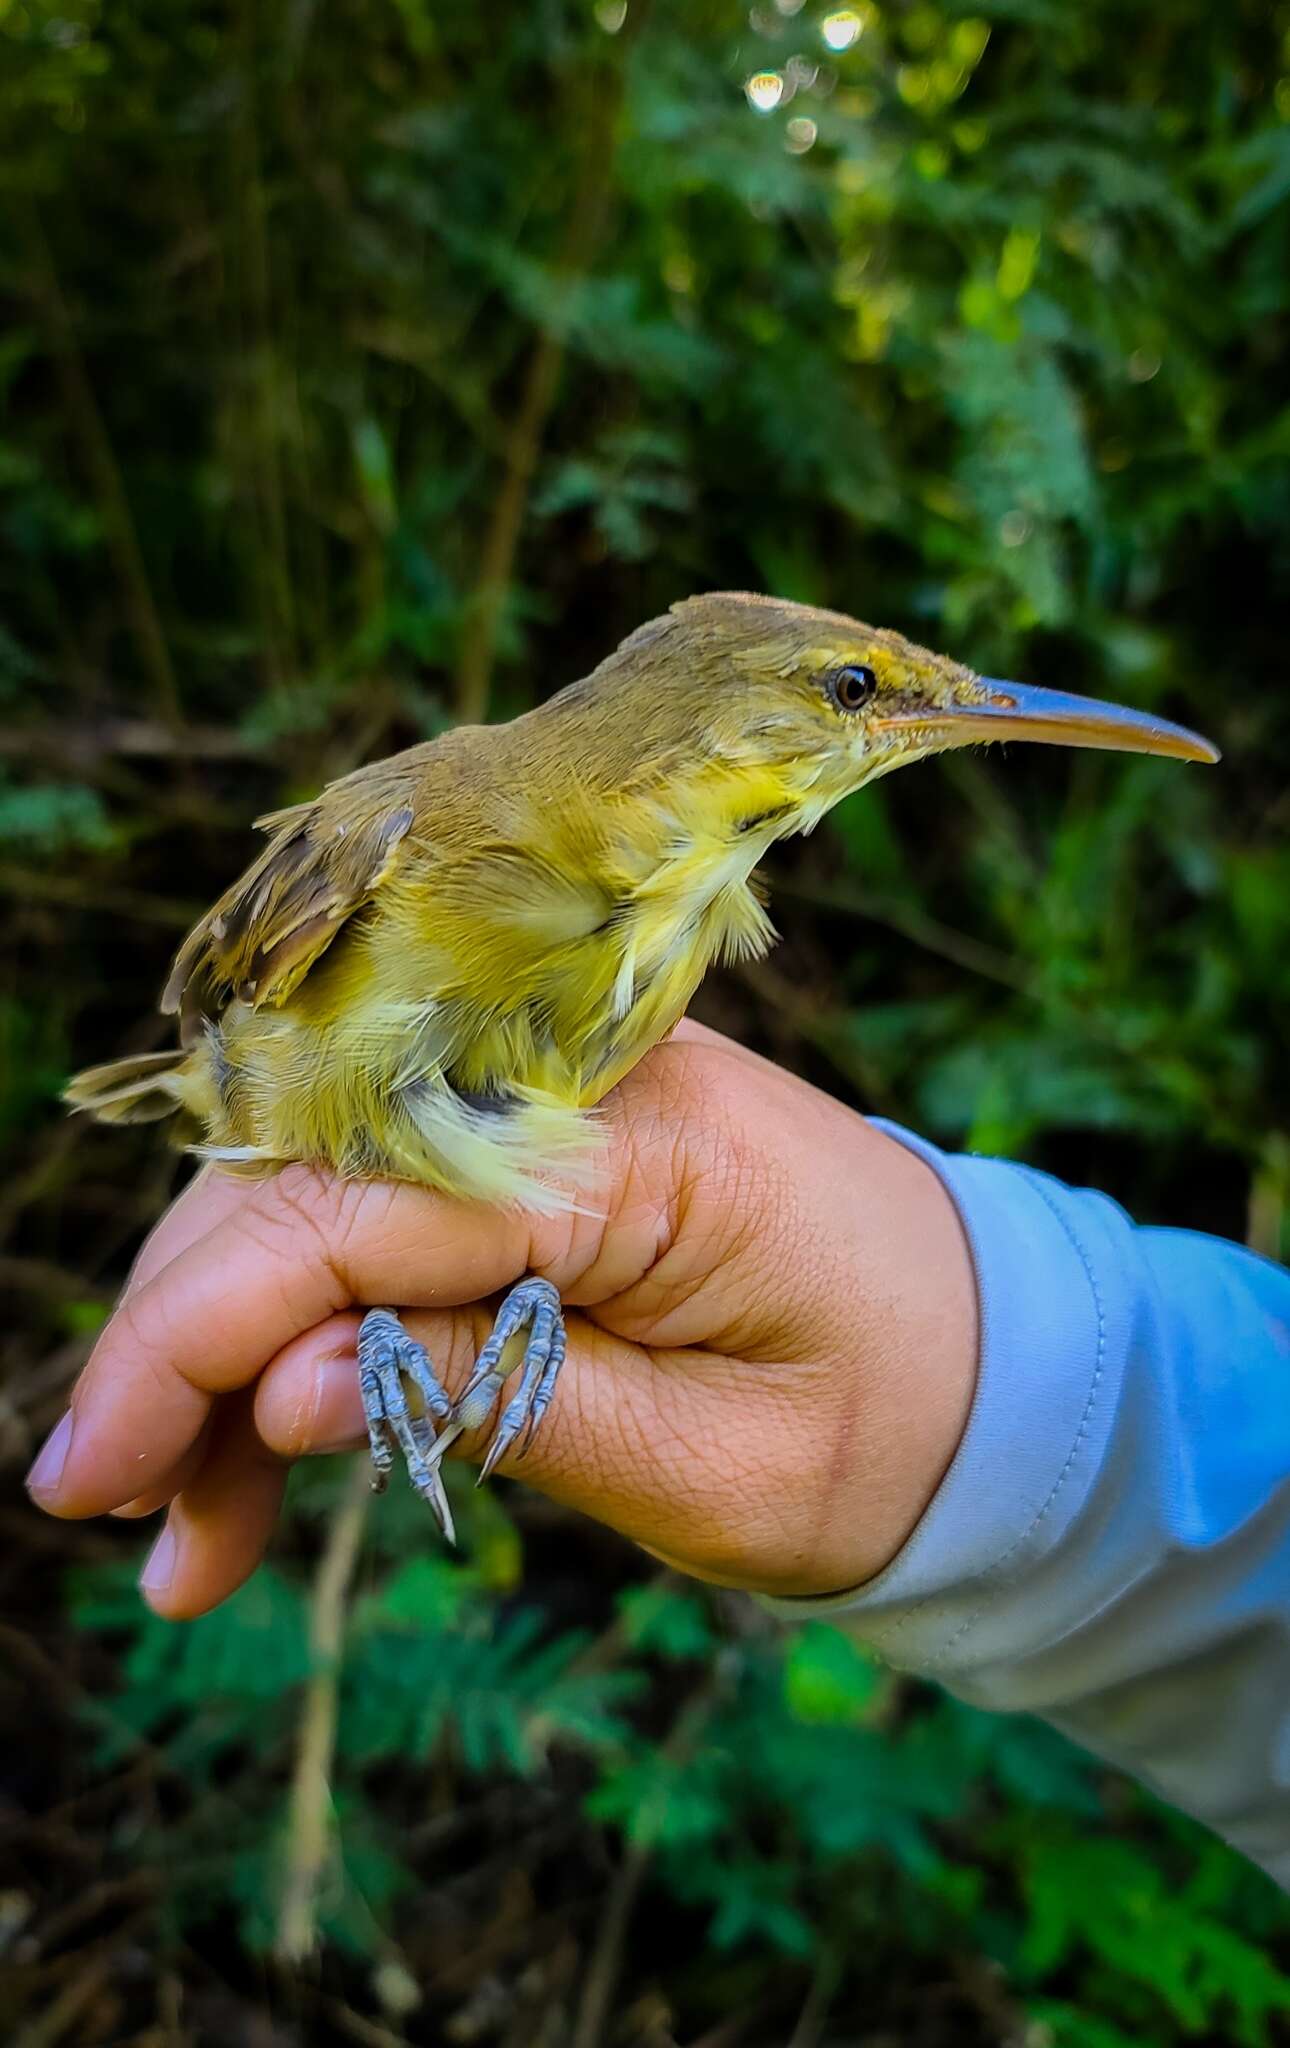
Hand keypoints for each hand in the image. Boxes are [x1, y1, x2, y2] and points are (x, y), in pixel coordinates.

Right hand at [26, 1024, 977, 1617]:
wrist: (992, 1359)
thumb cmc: (888, 1420)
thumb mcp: (709, 1464)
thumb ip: (501, 1401)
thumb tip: (293, 1391)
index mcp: (637, 1140)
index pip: (351, 1208)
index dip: (198, 1334)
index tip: (96, 1470)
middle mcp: (572, 1079)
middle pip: (306, 1183)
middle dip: (189, 1346)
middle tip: (127, 1518)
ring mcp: (547, 1100)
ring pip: (320, 1201)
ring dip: (235, 1353)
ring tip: (187, 1534)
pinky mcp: (535, 1144)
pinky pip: (381, 1219)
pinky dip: (312, 1328)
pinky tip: (266, 1447)